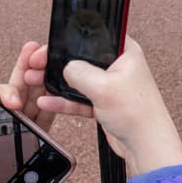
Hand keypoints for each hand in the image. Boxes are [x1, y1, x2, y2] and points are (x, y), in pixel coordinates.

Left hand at [0, 41, 55, 131]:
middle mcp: (4, 121)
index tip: (12, 101)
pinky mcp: (37, 137)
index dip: (6, 93)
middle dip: (29, 68)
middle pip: (18, 88)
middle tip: (37, 56)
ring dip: (44, 79)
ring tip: (51, 62)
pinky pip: (47, 115)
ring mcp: (22, 126)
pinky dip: (55, 101)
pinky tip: (61, 89)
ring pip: (35, 96)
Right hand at [29, 37, 181, 175]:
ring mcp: (110, 85)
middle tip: (37, 65)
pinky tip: (48, 101)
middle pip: (81, 58)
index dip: (69, 40)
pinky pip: (79, 98)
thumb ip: (80, 72)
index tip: (50, 46)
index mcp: (125, 52)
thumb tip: (66, 67)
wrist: (146, 145)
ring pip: (78, 79)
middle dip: (57, 63)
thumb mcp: (103, 86)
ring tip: (36, 81)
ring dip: (56, 82)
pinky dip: (64, 100)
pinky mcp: (104, 102)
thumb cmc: (138, 114)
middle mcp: (118, 65)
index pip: (93, 37)